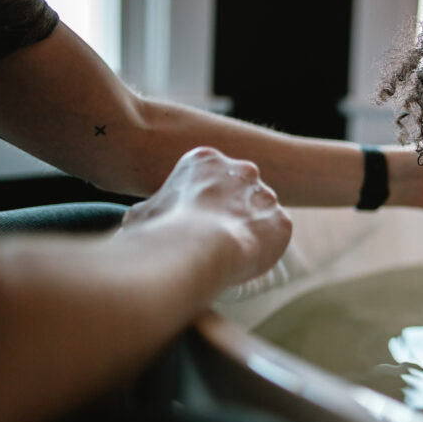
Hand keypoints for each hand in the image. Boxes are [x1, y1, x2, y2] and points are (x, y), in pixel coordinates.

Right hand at [122, 146, 291, 284]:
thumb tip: (144, 221)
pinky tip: (245, 261)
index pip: (210, 178)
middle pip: (240, 191)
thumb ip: (153, 211)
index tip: (195, 221)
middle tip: (215, 239)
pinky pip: (274, 237)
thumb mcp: (141, 213)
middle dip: (231, 212)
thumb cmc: (162, 230)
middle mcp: (241, 170)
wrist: (195, 249)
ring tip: (229, 254)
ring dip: (249, 230)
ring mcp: (265, 195)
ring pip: (260, 213)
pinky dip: (263, 250)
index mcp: (205, 160)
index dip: (202, 202)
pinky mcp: (281, 221)